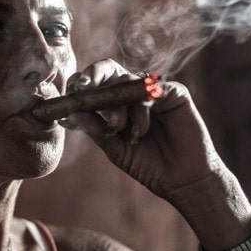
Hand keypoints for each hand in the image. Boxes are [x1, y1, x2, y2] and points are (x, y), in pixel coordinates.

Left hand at [63, 59, 225, 205]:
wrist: (180, 179)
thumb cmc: (147, 164)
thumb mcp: (115, 148)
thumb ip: (95, 129)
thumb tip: (71, 112)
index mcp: (115, 105)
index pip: (94, 84)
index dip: (81, 83)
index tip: (70, 93)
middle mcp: (132, 94)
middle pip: (110, 70)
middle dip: (94, 75)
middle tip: (84, 87)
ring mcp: (152, 92)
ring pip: (129, 82)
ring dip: (120, 105)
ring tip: (121, 129)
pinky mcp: (173, 92)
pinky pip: (152, 89)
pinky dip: (142, 106)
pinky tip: (141, 127)